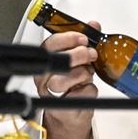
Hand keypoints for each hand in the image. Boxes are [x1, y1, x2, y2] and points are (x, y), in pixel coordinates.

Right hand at [34, 21, 99, 138]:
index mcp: (44, 62)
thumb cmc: (71, 84)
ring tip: (88, 74)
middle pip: (58, 61)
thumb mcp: (77, 60)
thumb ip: (83, 41)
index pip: (49, 45)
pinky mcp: (63, 109)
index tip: (82, 38)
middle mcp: (43, 78)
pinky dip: (89, 90)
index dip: (67, 39)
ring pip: (65, 79)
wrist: (70, 114)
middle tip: (91, 55)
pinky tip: (87, 89)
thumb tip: (94, 24)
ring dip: (83, 74)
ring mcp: (50, 94)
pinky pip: (80, 94)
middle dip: (79, 55)